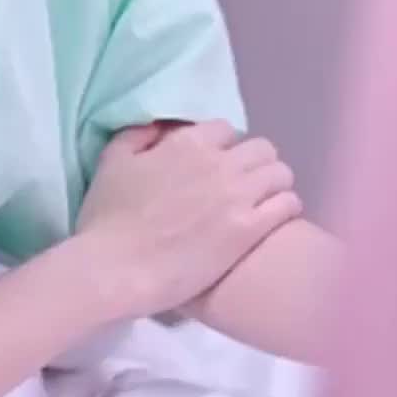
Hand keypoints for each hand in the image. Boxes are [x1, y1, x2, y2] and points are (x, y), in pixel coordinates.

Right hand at [75, 121, 300, 320]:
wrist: (115, 269)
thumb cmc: (107, 219)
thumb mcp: (112, 162)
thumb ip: (138, 135)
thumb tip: (161, 127)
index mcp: (187, 143)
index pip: (226, 129)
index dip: (224, 147)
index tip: (217, 166)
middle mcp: (219, 163)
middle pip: (261, 148)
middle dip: (255, 163)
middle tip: (244, 186)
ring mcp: (237, 196)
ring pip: (281, 173)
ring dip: (274, 184)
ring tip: (263, 203)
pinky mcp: (249, 230)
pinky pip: (288, 204)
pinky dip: (286, 207)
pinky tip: (274, 219)